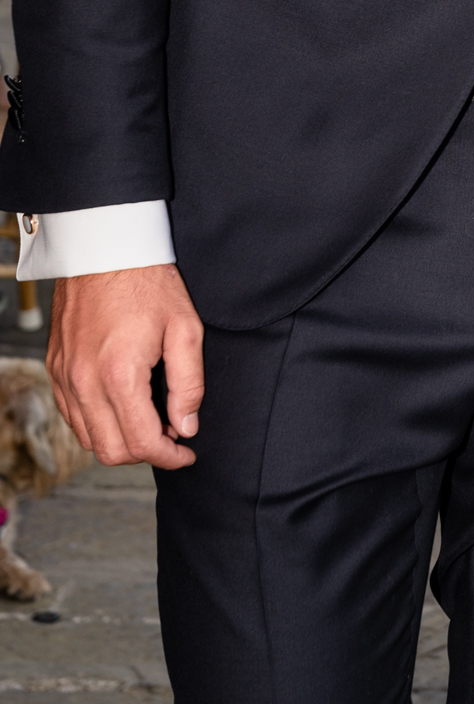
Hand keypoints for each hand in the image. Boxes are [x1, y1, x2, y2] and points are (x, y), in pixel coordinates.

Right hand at [47, 265, 204, 469]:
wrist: (105, 246)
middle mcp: (84, 382)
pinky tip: (121, 406)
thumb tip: (186, 427)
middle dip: (145, 454)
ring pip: (88, 438)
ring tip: (148, 421)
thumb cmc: (149, 281)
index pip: (141, 443)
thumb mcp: (185, 328)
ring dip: (120, 440)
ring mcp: (64, 376)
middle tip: (171, 436)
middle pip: (111, 451)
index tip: (186, 452)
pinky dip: (96, 423)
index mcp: (119, 375)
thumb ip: (189, 383)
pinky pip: (72, 415)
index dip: (169, 456)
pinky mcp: (56, 367)